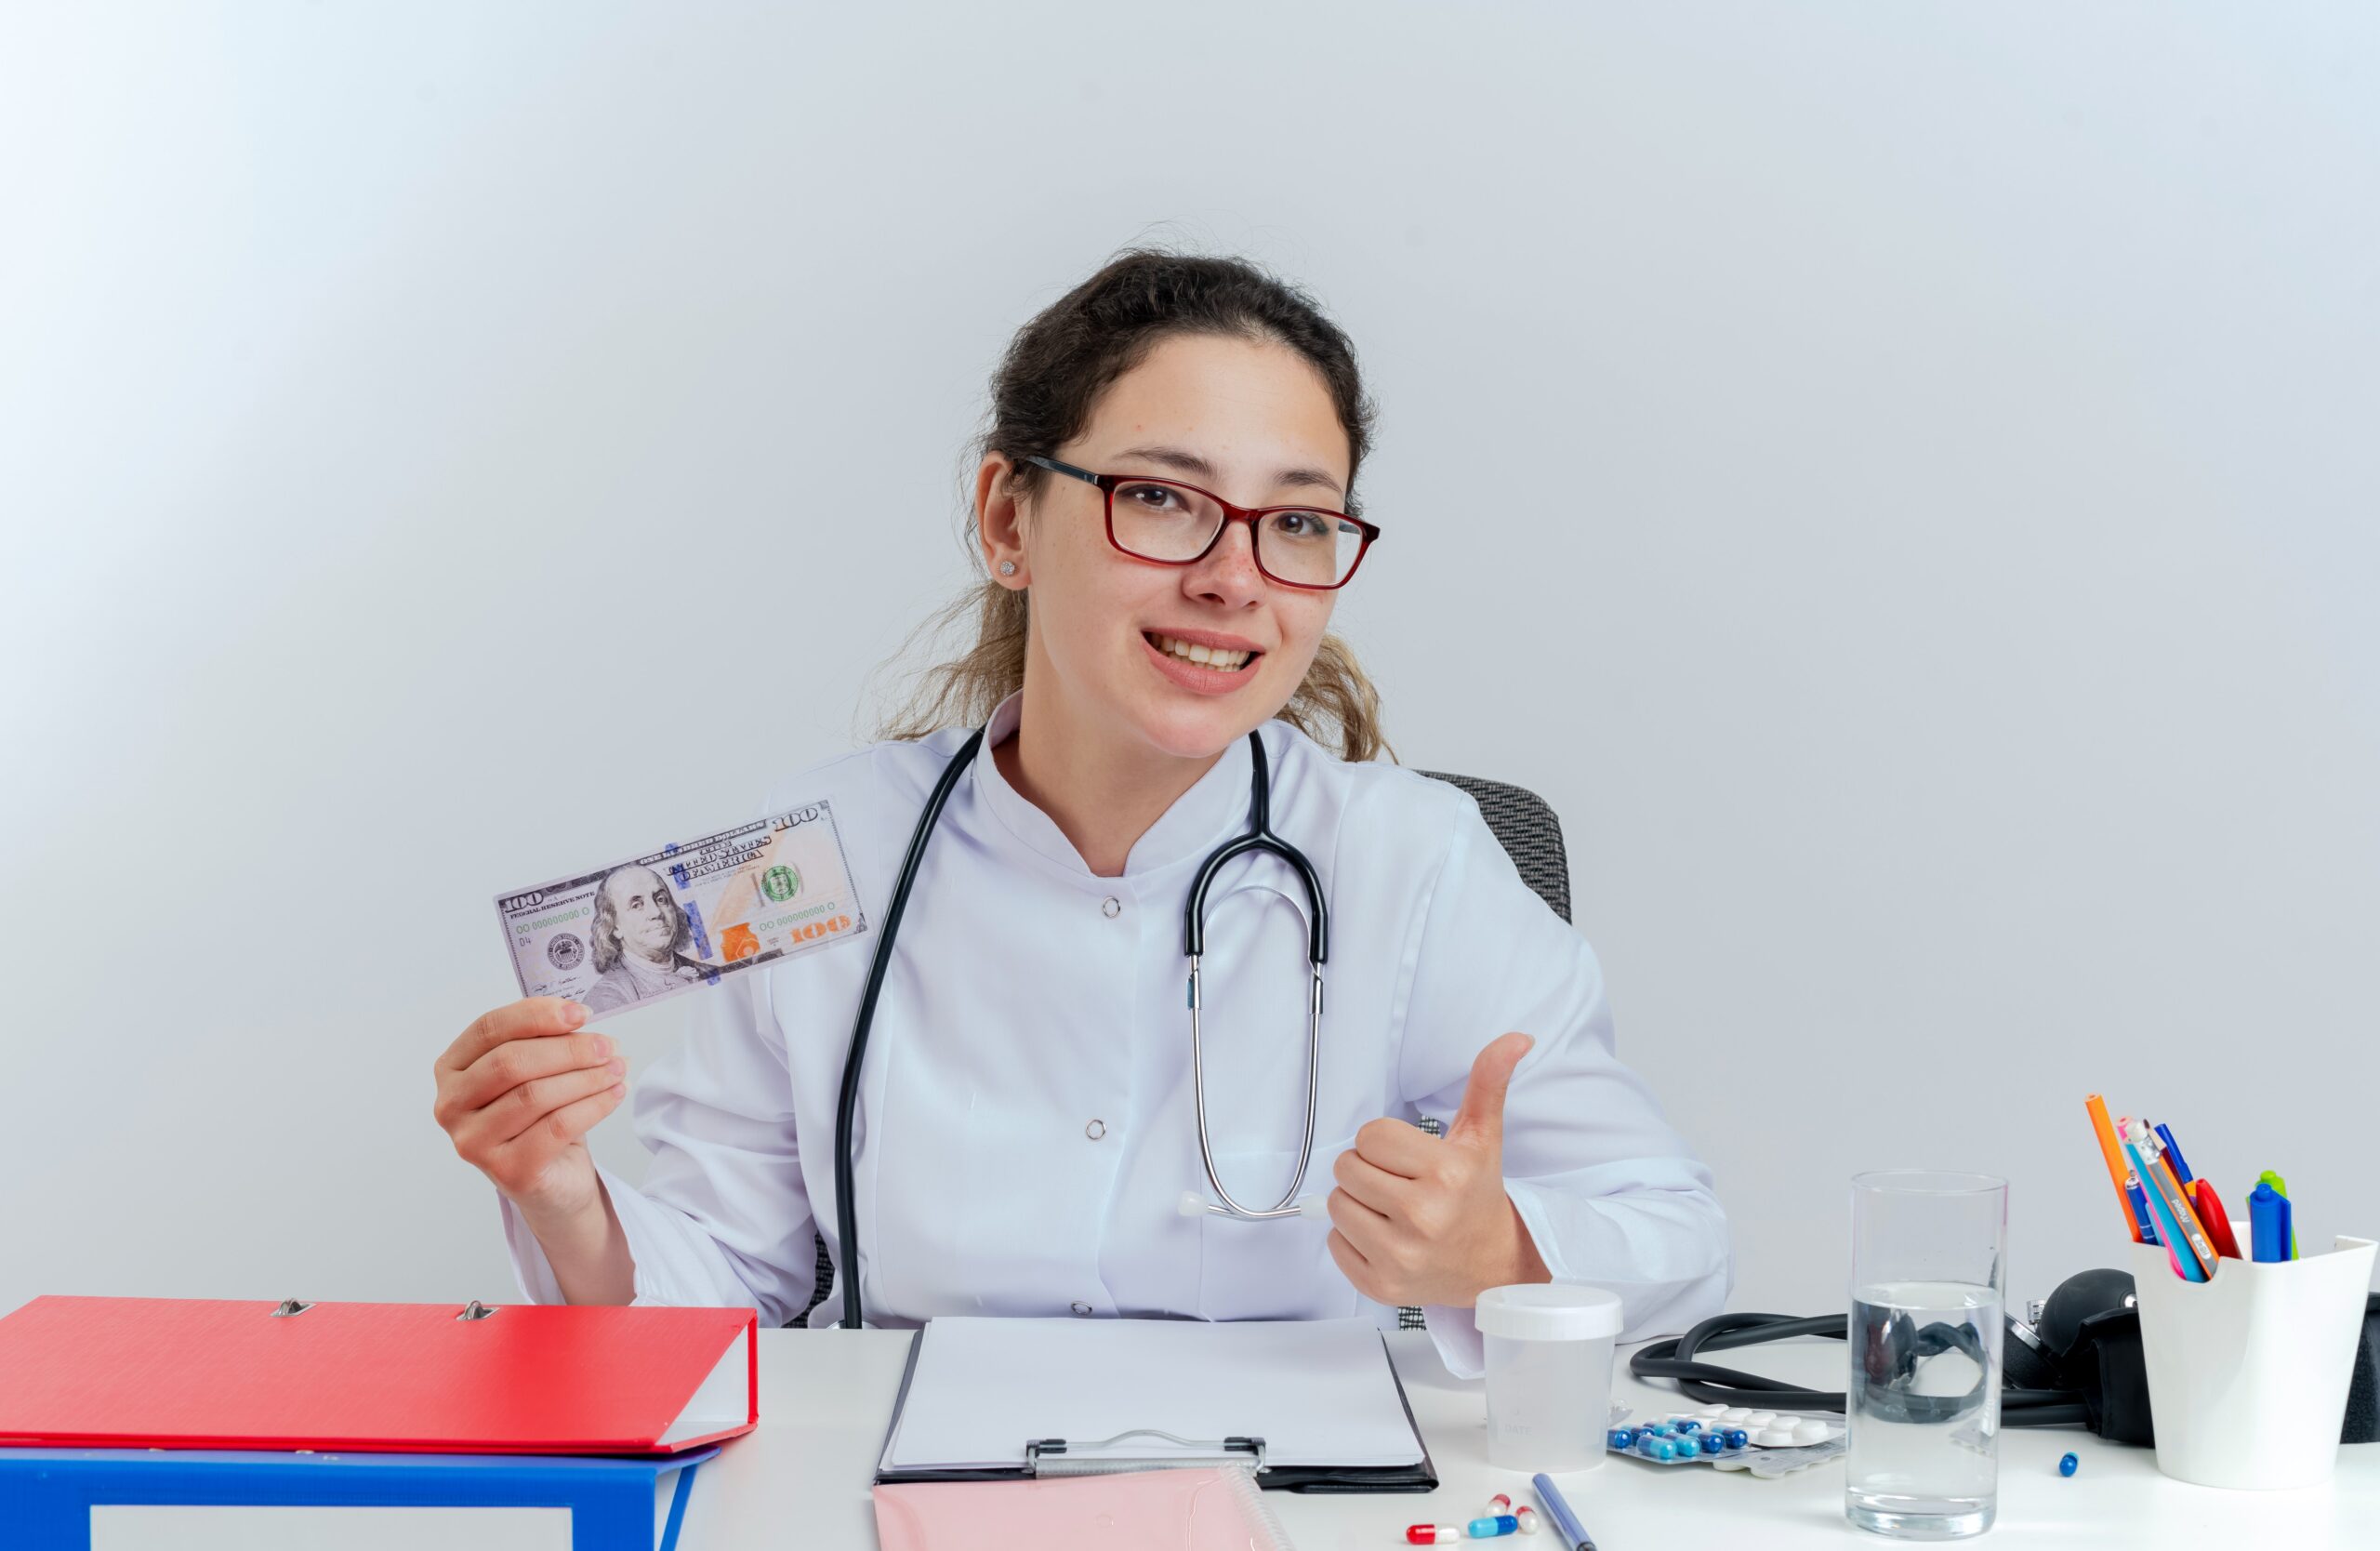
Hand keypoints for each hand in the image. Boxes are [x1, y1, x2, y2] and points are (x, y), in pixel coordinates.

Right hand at [432, 997, 627, 1224]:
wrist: (552, 1180)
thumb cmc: (539, 1117)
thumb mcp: (536, 1070)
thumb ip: (543, 1041)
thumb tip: (577, 1017)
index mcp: (451, 1070)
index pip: (488, 1029)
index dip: (536, 1015)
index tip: (581, 1013)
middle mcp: (451, 1106)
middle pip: (510, 1062)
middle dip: (568, 1049)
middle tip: (609, 1046)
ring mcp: (473, 1142)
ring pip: (535, 1095)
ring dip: (587, 1077)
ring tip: (619, 1068)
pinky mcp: (506, 1171)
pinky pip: (557, 1127)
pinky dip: (594, 1105)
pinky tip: (615, 1093)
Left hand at [1325, 1032, 1551, 1307]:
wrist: (1493, 1265)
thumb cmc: (1478, 1195)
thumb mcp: (1483, 1136)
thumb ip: (1488, 1082)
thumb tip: (1515, 1038)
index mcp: (1446, 1174)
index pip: (1369, 1136)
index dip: (1384, 1143)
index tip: (1409, 1158)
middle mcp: (1423, 1218)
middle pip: (1346, 1168)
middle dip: (1367, 1170)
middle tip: (1399, 1183)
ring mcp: (1401, 1257)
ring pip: (1336, 1205)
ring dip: (1357, 1203)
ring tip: (1392, 1210)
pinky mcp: (1381, 1286)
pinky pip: (1334, 1244)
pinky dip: (1352, 1239)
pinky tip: (1386, 1237)